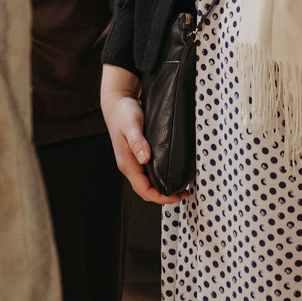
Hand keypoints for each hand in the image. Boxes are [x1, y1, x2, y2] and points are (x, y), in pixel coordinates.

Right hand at [102, 64, 184, 204]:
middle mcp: (130, 166)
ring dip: (163, 187)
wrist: (117, 103)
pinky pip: (149, 173)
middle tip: (184, 192)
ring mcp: (133, 161)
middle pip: (146, 190)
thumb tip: (144, 158)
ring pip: (148, 183)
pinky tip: (171, 171)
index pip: (144, 190)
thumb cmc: (123, 113)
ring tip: (181, 184)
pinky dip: (161, 177)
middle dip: (165, 195)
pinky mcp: (137, 155)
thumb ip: (137, 142)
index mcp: (127, 164)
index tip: (178, 195)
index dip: (161, 197)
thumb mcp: (131, 126)